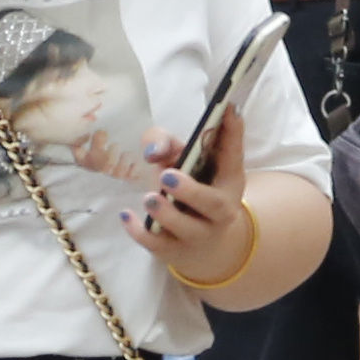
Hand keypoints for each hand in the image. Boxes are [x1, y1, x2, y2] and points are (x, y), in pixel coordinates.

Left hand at [127, 111, 258, 285]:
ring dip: (167, 214)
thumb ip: (168, 146)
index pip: (234, 154)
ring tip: (149, 198)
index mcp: (229, 181)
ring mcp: (200, 235)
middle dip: (191, 191)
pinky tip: (125, 215)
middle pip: (213, 205)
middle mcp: (221, 211)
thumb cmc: (191, 192)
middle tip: (166, 177)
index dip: (233, 132)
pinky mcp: (176, 252)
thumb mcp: (185, 164)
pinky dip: (140, 232)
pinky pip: (159, 246)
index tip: (227, 107)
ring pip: (188, 229)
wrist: (204, 246)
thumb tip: (153, 151)